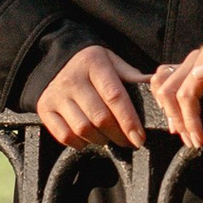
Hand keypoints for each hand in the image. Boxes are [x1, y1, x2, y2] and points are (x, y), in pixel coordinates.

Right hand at [32, 43, 149, 149]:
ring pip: (82, 129)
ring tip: (109, 137)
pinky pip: (64, 135)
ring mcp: (56, 94)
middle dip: (119, 135)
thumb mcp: (114, 62)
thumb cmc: (93, 65)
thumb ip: (133, 78)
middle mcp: (72, 78)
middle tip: (129, 141)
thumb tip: (159, 91)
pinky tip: (89, 138)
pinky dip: (80, 143)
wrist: (58, 59)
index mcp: (94, 64)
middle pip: (99, 117)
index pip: (115, 96)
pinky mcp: (44, 108)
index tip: (139, 138)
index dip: (129, 121)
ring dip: (101, 139)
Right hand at [150, 42, 202, 150]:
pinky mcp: (179, 67)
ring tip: (181, 131)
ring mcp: (185, 62)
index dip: (191, 120)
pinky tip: (171, 114)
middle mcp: (194, 57)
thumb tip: (199, 74)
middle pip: (170, 93)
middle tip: (191, 140)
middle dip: (179, 121)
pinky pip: (159, 79)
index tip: (199, 139)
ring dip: (168, 112)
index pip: (187, 94)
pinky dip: (160, 98)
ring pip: (160, 85)